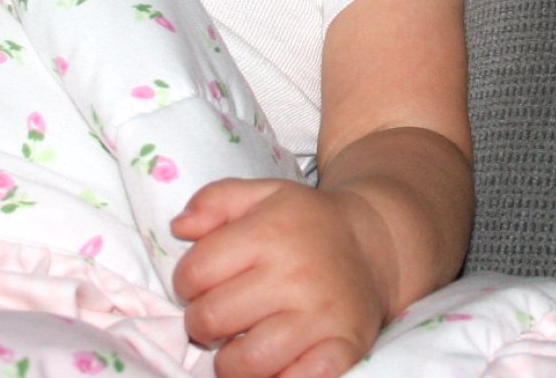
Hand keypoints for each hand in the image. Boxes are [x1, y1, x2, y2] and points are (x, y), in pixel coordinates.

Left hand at [172, 177, 390, 377]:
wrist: (375, 244)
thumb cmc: (306, 224)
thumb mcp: (264, 194)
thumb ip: (215, 199)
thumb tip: (180, 228)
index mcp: (270, 232)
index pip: (194, 273)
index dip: (186, 283)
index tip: (203, 285)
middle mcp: (295, 274)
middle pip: (211, 320)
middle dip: (203, 324)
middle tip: (220, 318)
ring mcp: (321, 315)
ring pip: (247, 363)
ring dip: (231, 362)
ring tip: (240, 346)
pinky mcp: (344, 347)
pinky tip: (275, 364)